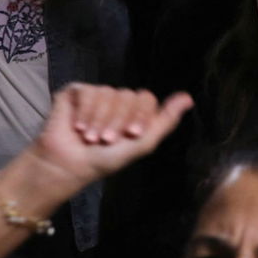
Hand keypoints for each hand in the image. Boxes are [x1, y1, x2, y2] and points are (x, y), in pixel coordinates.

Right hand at [27, 85, 192, 188]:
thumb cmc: (105, 159)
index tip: (131, 135)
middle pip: (127, 95)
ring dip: (99, 119)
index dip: (140, 115)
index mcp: (134, 111)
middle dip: (118, 121)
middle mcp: (116, 100)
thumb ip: (165, 121)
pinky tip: (78, 127)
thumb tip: (188, 98)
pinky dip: (84, 111)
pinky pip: (88, 91)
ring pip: (108, 93)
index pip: (146, 98)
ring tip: (90, 138)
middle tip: (105, 141)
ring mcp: (96, 95)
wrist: (69, 165)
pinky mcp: (76, 92)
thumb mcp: (142, 144)